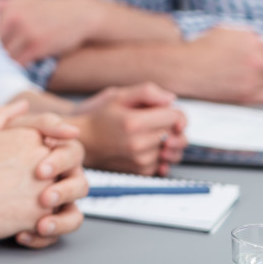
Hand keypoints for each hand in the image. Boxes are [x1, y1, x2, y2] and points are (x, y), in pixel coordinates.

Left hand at [0, 0, 106, 65]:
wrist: (81, 14)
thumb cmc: (49, 9)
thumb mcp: (25, 0)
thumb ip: (3, 6)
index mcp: (8, 6)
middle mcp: (13, 16)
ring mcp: (25, 31)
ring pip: (2, 53)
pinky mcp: (36, 46)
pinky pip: (16, 62)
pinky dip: (12, 68)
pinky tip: (9, 73)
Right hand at [0, 101, 85, 245]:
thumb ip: (4, 115)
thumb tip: (23, 106)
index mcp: (31, 138)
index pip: (66, 139)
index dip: (63, 149)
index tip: (55, 160)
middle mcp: (43, 161)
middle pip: (75, 168)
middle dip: (65, 178)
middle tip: (43, 190)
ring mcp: (44, 189)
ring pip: (71, 199)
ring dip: (59, 205)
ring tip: (35, 210)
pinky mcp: (40, 216)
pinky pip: (57, 223)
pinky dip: (45, 229)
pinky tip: (24, 229)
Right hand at [70, 82, 186, 174]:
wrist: (84, 141)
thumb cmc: (99, 117)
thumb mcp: (118, 95)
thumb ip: (146, 92)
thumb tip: (170, 99)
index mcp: (135, 122)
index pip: (176, 117)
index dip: (174, 112)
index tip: (165, 112)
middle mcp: (139, 144)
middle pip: (178, 135)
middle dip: (173, 128)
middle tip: (157, 123)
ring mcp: (141, 160)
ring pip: (174, 151)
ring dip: (168, 143)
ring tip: (152, 136)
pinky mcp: (142, 171)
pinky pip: (165, 162)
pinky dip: (159, 155)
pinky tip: (145, 147)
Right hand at [170, 27, 262, 103]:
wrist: (181, 67)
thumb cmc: (198, 49)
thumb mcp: (223, 31)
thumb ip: (246, 35)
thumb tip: (261, 41)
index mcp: (250, 42)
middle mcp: (255, 60)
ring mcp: (251, 80)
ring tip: (262, 77)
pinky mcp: (245, 96)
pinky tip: (256, 87)